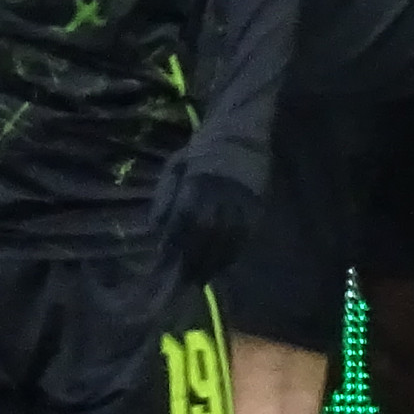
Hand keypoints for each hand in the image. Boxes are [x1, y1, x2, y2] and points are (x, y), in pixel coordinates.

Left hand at [150, 148, 259, 283]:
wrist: (241, 132)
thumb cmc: (202, 150)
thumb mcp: (175, 166)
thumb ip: (164, 197)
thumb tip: (156, 229)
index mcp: (196, 184)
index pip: (182, 223)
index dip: (173, 245)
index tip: (165, 263)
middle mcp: (219, 196)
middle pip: (205, 237)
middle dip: (192, 262)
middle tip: (181, 281)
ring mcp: (241, 203)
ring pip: (226, 242)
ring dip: (212, 264)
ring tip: (200, 279)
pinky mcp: (257, 208)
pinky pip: (244, 239)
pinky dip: (231, 256)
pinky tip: (220, 266)